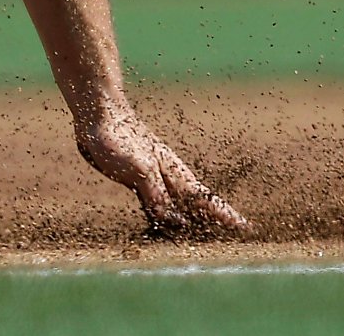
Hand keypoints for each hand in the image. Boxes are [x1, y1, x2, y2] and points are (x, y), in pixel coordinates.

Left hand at [74, 108, 250, 238]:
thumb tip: (176, 221)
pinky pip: (153, 199)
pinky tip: (159, 216)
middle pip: (194, 202)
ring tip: (198, 230)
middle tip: (230, 233)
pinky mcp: (131, 173)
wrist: (97, 112)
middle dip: (211, 218)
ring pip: (175, 201)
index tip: (246, 227)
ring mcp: (150, 173)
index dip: (224, 214)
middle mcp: (166, 175)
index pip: (206, 199)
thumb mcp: (140, 171)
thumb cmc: (119, 138)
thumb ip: (157, 196)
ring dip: (187, 216)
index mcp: (174, 174)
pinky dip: (161, 212)